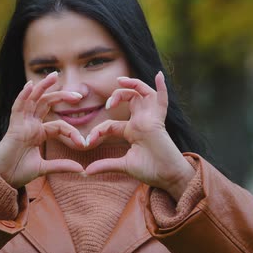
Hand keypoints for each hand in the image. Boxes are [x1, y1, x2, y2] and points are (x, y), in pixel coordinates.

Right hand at [0, 72, 85, 187]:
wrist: (3, 178)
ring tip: (54, 75)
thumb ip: (61, 166)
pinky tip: (30, 85)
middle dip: (61, 95)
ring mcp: (22, 123)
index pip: (59, 125)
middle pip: (47, 103)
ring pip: (33, 99)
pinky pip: (18, 107)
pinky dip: (23, 95)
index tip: (83, 144)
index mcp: (38, 133)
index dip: (72, 132)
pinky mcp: (14, 126)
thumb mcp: (44, 168)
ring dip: (43, 86)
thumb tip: (81, 169)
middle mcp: (31, 124)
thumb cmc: (19, 171)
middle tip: (78, 94)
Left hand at [84, 72, 194, 200]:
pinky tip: (159, 75)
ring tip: (121, 81)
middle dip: (117, 95)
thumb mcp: (123, 166)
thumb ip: (105, 165)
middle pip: (130, 99)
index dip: (98, 130)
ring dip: (133, 85)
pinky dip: (162, 87)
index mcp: (132, 131)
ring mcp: (151, 119)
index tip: (88, 142)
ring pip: (143, 93)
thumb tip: (85, 172)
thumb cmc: (150, 170)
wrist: (167, 177)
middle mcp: (141, 121)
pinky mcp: (159, 121)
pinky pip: (162, 100)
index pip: (111, 123)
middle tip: (108, 104)